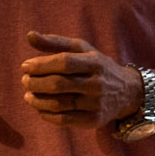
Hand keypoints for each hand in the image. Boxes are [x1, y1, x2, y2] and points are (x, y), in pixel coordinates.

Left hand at [20, 32, 140, 127]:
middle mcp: (98, 84)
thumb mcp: (83, 50)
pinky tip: (41, 107)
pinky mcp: (93, 119)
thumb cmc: (98, 67)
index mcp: (95, 63)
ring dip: (36, 100)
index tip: (26, 66)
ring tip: (29, 95)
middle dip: (34, 83)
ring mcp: (96, 103)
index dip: (40, 65)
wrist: (129, 92)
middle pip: (57, 84)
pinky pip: (63, 119)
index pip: (64, 62)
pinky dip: (46, 114)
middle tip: (25, 81)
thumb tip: (30, 36)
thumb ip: (56, 42)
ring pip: (58, 104)